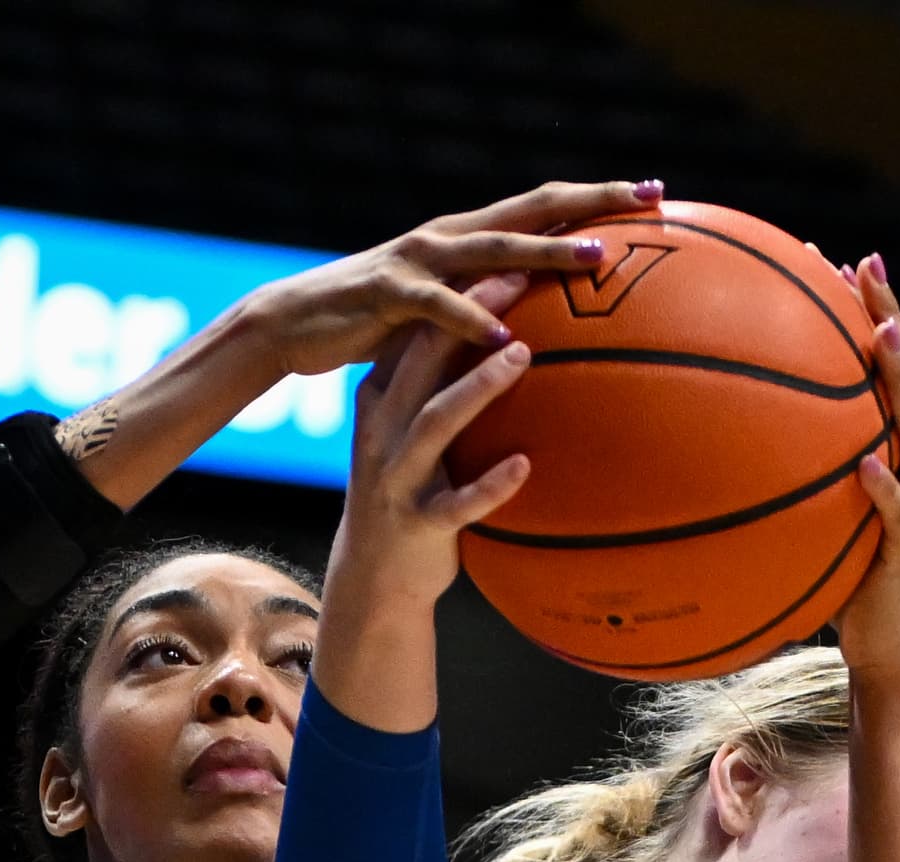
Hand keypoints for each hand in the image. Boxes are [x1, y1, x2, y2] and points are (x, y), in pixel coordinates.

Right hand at [237, 180, 663, 378]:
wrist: (290, 327)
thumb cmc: (372, 328)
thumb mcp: (440, 315)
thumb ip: (487, 303)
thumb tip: (542, 316)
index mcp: (465, 240)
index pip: (543, 208)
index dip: (597, 197)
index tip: (656, 194)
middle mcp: (446, 241)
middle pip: (530, 211)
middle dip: (590, 201)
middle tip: (647, 196)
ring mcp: (417, 267)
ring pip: (492, 253)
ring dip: (545, 253)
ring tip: (594, 258)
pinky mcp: (387, 303)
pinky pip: (436, 313)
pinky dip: (469, 321)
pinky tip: (503, 335)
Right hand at [330, 279, 538, 611]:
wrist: (374, 579)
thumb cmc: (415, 494)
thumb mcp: (419, 432)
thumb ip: (442, 385)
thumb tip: (496, 332)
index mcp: (384, 398)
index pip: (421, 326)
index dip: (461, 285)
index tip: (508, 245)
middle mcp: (383, 428)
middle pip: (425, 355)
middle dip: (471, 311)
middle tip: (523, 274)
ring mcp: (396, 476)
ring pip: (436, 420)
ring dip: (479, 384)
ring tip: (522, 353)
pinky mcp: (415, 523)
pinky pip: (456, 503)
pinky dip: (491, 484)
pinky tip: (525, 466)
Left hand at [833, 257, 899, 694]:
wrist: (890, 644)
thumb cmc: (854, 572)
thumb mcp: (835, 509)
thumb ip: (817, 464)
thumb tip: (773, 422)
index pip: (893, 368)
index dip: (875, 314)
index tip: (845, 262)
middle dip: (893, 320)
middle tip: (868, 268)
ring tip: (881, 337)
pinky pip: (898, 514)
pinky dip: (884, 489)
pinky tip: (864, 465)